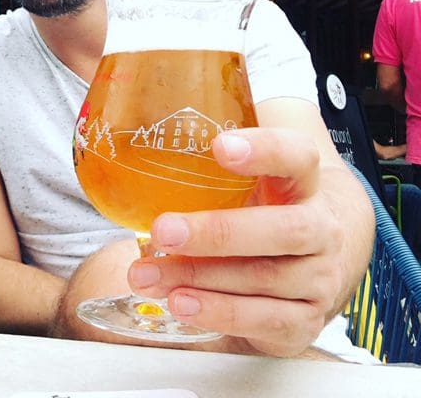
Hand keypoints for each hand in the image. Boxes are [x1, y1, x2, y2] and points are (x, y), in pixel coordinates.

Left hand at [127, 127, 368, 356]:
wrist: (314, 263)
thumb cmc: (265, 212)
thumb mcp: (249, 183)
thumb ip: (212, 164)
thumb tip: (140, 140)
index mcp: (304, 183)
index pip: (297, 156)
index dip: (264, 150)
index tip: (219, 147)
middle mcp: (321, 230)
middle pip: (284, 229)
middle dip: (218, 232)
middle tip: (163, 230)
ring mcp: (318, 278)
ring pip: (265, 278)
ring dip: (200, 278)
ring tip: (149, 275)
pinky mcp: (306, 320)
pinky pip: (266, 320)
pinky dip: (220, 313)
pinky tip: (181, 303)